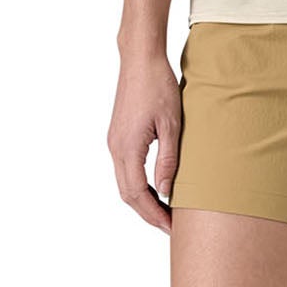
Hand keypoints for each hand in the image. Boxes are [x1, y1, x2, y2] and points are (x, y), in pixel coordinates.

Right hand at [107, 49, 182, 233]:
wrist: (140, 59)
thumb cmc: (159, 86)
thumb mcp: (172, 125)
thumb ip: (168, 161)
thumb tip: (169, 193)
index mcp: (127, 148)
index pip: (138, 194)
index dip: (155, 215)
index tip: (173, 227)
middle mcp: (116, 148)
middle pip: (128, 194)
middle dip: (148, 214)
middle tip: (172, 226)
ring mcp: (114, 142)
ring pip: (125, 184)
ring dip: (143, 201)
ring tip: (167, 212)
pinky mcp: (118, 136)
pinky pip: (126, 170)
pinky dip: (140, 185)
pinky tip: (158, 188)